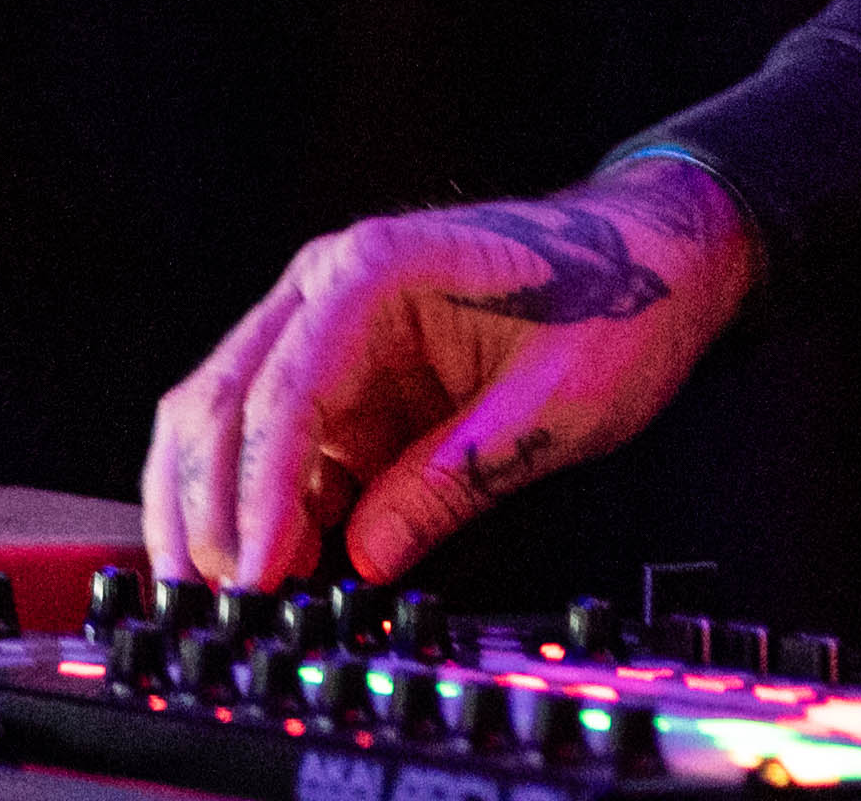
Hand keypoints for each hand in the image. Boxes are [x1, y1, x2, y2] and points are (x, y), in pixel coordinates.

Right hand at [145, 156, 762, 587]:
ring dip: (216, 509)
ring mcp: (327, 330)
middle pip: (223, 400)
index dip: (259, 495)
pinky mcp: (344, 377)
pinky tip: (277, 568)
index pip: (283, 393)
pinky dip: (264, 507)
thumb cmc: (615, 305)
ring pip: (226, 420)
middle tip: (212, 600)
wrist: (654, 259)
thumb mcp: (555, 407)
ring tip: (227, 597)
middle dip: (206, 508)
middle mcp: (328, 288)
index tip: (254, 574)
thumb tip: (367, 555)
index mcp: (374, 271)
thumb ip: (455, 477)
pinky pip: (278, 444)